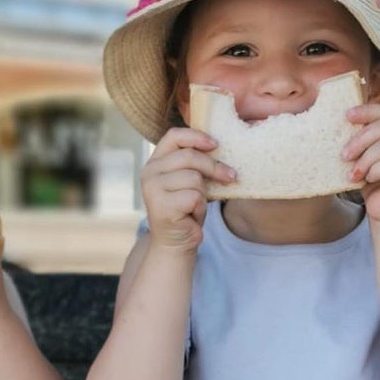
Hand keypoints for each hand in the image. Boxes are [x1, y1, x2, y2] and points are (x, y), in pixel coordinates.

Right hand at [141, 128, 235, 251]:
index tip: (216, 144)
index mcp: (155, 162)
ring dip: (204, 194)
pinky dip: (200, 207)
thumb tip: (220, 146)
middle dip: (214, 167)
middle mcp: (149, 173)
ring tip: (196, 205)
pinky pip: (195, 197)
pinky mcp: (162, 206)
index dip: (197, 136)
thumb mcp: (189, 180)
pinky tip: (192, 216)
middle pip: (189, 156)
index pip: (174, 136)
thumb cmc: (185, 209)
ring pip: (194, 178)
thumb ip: (194, 163)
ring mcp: (152, 189)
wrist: (175, 242)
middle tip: (231, 177)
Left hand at [343, 104, 379, 222]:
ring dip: (365, 159)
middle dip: (360, 139)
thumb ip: (365, 137)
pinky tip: (367, 179)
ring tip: (353, 173)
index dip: (367, 111)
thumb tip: (345, 116)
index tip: (346, 116)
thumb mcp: (368, 154)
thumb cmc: (375, 181)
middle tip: (344, 155)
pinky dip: (375, 170)